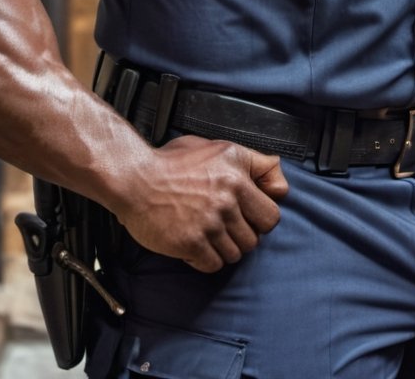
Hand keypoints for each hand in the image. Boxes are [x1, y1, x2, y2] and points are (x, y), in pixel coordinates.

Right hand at [113, 135, 289, 272]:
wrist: (135, 178)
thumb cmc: (172, 162)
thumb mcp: (219, 149)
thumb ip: (253, 164)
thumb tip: (280, 186)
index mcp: (237, 173)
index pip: (271, 215)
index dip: (259, 219)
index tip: (247, 217)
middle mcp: (228, 198)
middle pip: (254, 239)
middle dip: (241, 236)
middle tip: (224, 228)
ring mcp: (210, 222)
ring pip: (235, 254)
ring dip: (222, 248)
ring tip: (205, 234)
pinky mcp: (192, 242)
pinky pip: (213, 264)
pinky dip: (204, 259)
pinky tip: (193, 243)